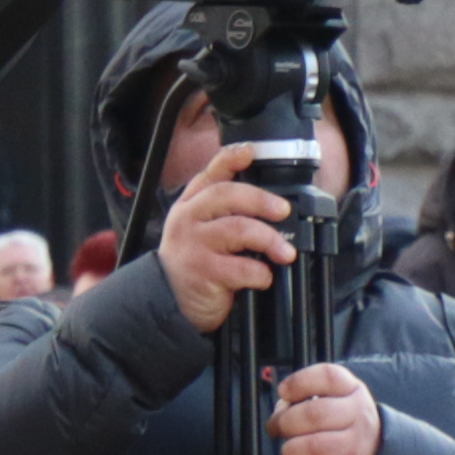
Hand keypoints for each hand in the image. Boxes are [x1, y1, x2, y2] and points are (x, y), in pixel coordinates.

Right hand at [160, 154, 303, 335]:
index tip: (250, 152)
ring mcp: (193, 245)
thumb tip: (270, 204)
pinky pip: (241, 267)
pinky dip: (260, 273)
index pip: (209, 176)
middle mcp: (188, 219)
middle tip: (284, 211)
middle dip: (262, 200)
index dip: (230, 160)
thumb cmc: (194, 263)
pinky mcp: (203, 272)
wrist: (168, 302)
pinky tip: (264, 278)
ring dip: (269, 239)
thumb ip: (224, 213)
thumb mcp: (200, 231)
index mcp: (189, 205)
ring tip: (285, 252)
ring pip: (239, 229)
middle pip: (227, 195)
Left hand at [274, 361, 384, 454]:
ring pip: (316, 447)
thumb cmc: (340, 421)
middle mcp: (358, 414)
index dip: (299, 382)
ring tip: (289, 451)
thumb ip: (301, 400)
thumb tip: (280, 414)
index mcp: (352, 390)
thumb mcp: (332, 398)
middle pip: (315, 414)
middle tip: (276, 427)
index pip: (328, 376)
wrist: (375, 450)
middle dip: (285, 422)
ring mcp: (357, 445)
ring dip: (292, 451)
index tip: (284, 392)